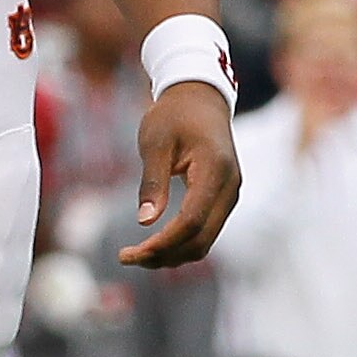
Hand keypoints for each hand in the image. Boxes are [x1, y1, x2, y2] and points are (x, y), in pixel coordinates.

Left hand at [121, 80, 238, 268]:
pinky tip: (155, 244)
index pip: (192, 220)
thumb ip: (153, 182)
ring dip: (172, 254)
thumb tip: (145, 222)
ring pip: (204, 241)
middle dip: (164, 255)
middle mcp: (229, 188)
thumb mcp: (155, 142)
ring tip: (137, 254)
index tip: (129, 252)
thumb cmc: (174, 115)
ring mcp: (229, 195)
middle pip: (200, 239)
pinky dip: (180, 243)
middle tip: (126, 257)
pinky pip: (205, 231)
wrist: (200, 99)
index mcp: (215, 169)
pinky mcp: (222, 199)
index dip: (162, 243)